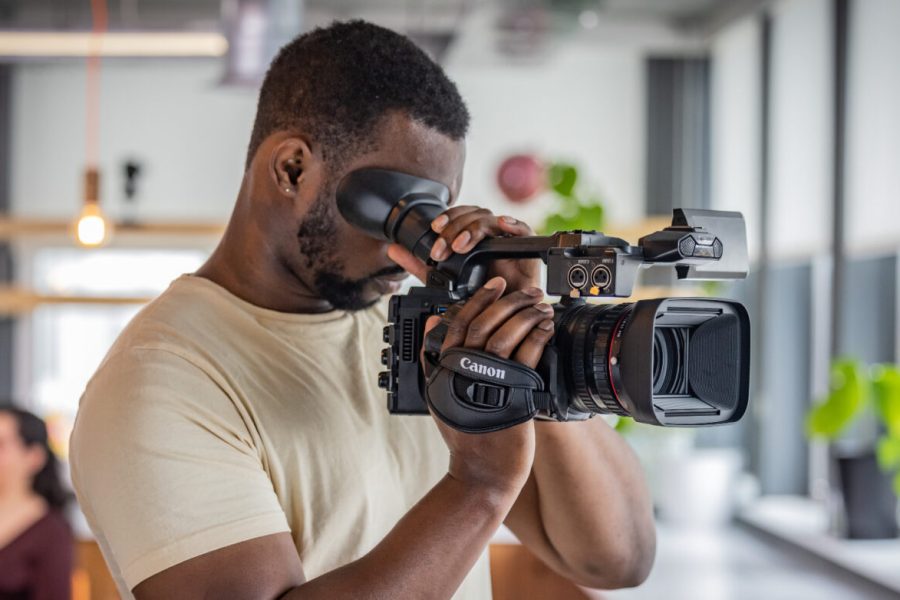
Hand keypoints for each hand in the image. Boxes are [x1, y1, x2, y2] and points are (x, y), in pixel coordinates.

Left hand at [387, 206, 539, 291]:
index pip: (461, 216)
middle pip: (474, 214)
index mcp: (473, 238)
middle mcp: (490, 236)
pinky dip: (513, 224)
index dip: (448, 218)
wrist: (506, 319)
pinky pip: (524, 229)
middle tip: (443, 249)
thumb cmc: (480, 299)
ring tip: (461, 246)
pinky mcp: (526, 249)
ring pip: (491, 219)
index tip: (434, 229)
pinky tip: (502, 226)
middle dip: (456, 227)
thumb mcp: (444, 281)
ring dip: (473, 229)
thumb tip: (393, 249)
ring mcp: (507, 241)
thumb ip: (420, 266)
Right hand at [422, 276, 554, 495]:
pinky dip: (537, 336)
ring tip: (539, 305)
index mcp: (447, 368)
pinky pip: (527, 356)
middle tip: (525, 290)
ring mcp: (489, 382)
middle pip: (485, 324)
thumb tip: (431, 322)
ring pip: (505, 335)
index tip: (495, 285)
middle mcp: (465, 372)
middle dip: (508, 301)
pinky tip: (545, 327)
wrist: (482, 471)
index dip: (479, 299)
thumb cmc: (464, 435)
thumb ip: (433, 358)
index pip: (460, 322)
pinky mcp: (514, 393)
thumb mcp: (438, 394)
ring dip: (526, 314)